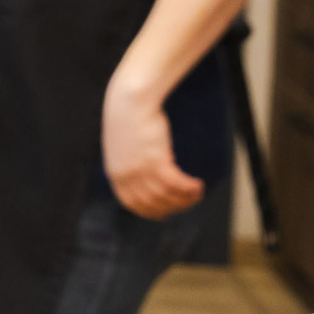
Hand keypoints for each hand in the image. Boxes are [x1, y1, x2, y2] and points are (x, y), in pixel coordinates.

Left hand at [103, 84, 204, 218]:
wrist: (130, 100)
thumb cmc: (128, 117)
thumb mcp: (122, 144)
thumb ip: (128, 160)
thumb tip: (143, 167)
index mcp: (115, 174)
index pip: (132, 204)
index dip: (151, 211)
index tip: (165, 213)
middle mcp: (126, 176)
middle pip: (152, 203)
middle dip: (173, 206)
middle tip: (189, 201)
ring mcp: (140, 170)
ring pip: (165, 196)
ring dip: (184, 198)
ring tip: (197, 192)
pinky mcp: (155, 160)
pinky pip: (175, 183)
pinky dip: (188, 188)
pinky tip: (197, 185)